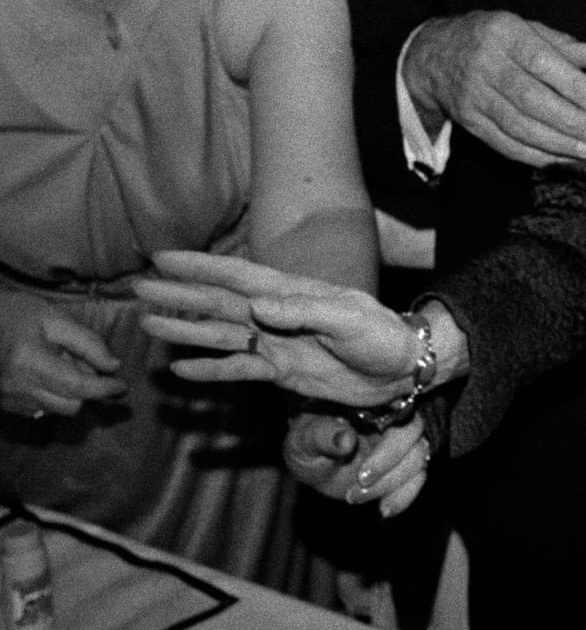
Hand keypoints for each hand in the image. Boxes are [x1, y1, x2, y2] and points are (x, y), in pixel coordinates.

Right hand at [0, 290, 126, 418]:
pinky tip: (51, 373)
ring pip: (57, 410)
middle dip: (89, 390)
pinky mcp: (4, 404)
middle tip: (92, 365)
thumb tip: (113, 366)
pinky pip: (41, 409)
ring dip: (72, 393)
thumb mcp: (56, 318)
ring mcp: (7, 399)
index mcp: (28, 361)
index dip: (105, 388)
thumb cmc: (18, 313)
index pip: (76, 386)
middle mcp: (16, 387)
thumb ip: (88, 342)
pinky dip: (55, 396)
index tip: (124, 386)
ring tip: (65, 364)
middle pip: (70, 405)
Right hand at [135, 250, 417, 407]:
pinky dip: (210, 369)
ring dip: (186, 330)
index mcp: (293, 294)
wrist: (402, 369)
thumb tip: (257, 307)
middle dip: (180, 296)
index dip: (200, 267)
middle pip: (219, 303)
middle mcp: (278, 315)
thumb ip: (304, 312)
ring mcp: (277, 343)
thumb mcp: (349, 320)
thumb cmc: (382, 335)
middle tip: (139, 289)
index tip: (163, 258)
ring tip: (148, 324)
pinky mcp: (282, 372)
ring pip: (221, 334)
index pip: (237, 276)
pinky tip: (182, 371)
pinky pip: (238, 369)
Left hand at [285, 410, 430, 517]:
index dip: (390, 446)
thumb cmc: (307, 441)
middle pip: (414, 436)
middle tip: (357, 487)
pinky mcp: (403, 463)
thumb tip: (346, 440)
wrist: (311, 455)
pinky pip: (417, 478)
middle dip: (390, 468)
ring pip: (419, 457)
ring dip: (392, 485)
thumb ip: (323, 436)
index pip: (399, 413)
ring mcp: (402, 440)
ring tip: (354, 497)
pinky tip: (384, 510)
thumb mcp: (304, 439)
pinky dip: (405, 496)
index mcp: (374, 401)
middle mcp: (395, 415)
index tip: (363, 474)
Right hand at [406, 12, 585, 166]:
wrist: (435, 56)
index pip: (540, 61)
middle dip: (568, 121)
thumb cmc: (494, 39)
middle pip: (529, 99)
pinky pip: (504, 144)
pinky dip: (534, 155)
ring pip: (517, 126)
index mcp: (504, 34)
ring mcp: (474, 97)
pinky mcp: (470, 122)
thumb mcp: (525, 28)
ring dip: (556, 143)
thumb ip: (561, 44)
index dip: (572, 85)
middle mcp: (485, 65)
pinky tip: (560, 158)